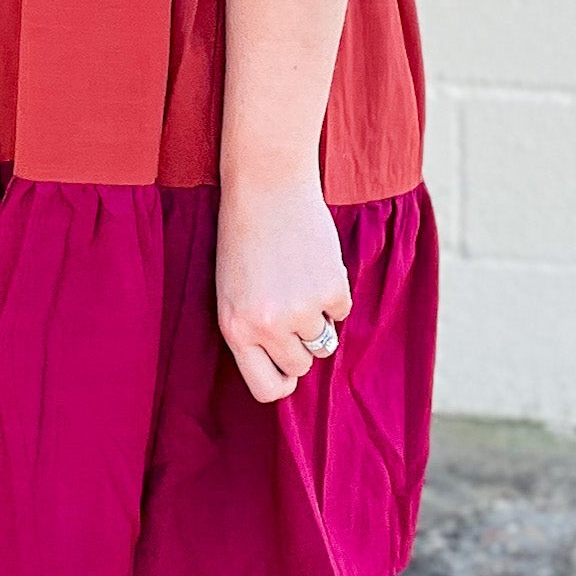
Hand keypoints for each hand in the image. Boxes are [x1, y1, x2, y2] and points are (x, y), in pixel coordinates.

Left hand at [215, 173, 351, 405]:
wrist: (266, 187)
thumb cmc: (244, 239)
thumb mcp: (232, 292)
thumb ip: (254, 332)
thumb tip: (292, 368)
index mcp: (235, 329)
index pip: (267, 389)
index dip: (282, 380)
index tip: (286, 366)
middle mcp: (267, 327)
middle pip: (301, 366)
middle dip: (301, 344)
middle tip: (291, 307)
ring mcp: (301, 310)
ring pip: (325, 342)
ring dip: (318, 318)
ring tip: (299, 281)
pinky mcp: (331, 289)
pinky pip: (343, 311)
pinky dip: (334, 292)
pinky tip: (314, 263)